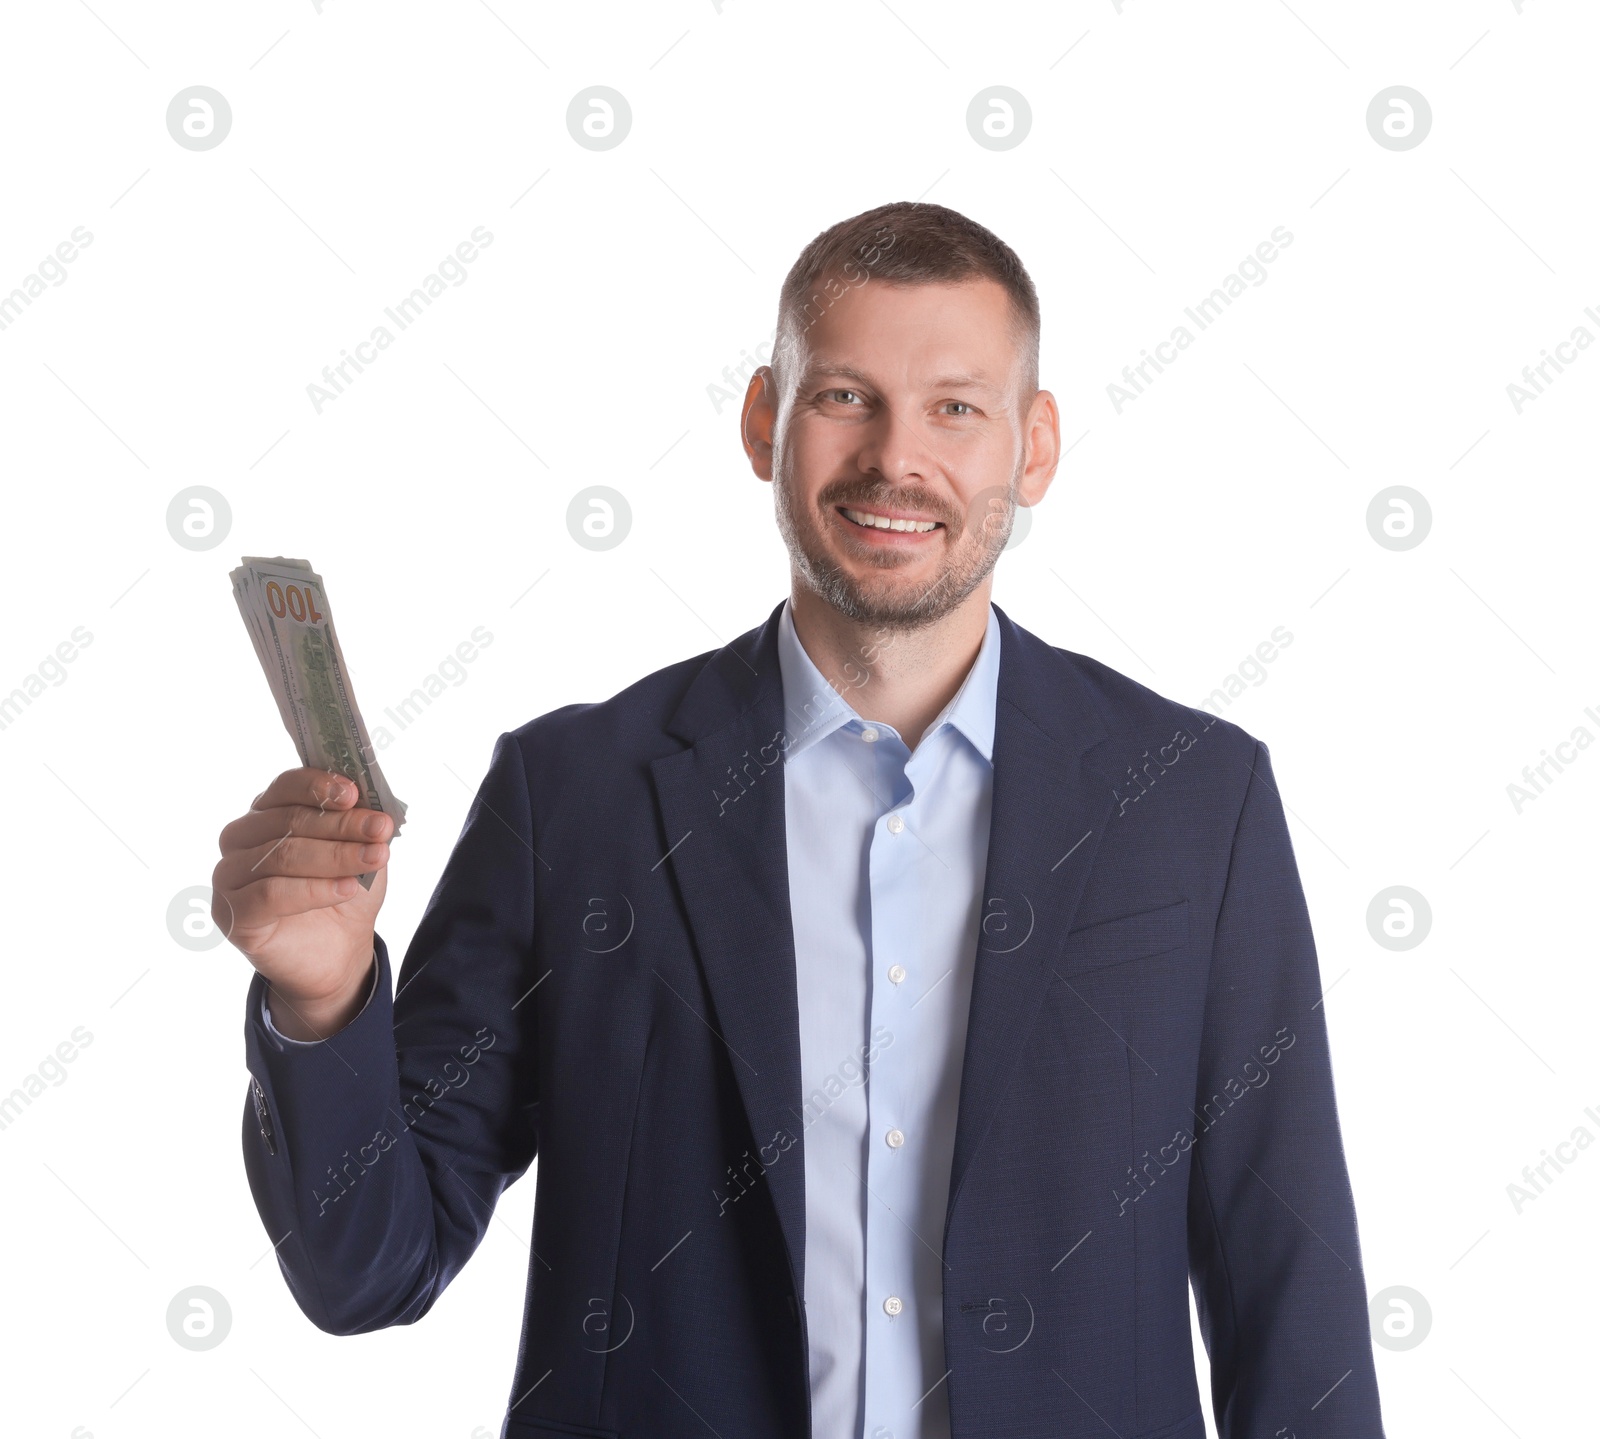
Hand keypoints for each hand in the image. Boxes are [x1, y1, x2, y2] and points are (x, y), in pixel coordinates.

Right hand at [213, 767, 392, 1040]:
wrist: (337, 953)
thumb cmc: (343, 892)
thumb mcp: (360, 850)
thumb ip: (358, 823)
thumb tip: (369, 798)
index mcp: (267, 813)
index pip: (285, 787)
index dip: (319, 786)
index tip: (354, 794)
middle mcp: (240, 839)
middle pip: (288, 821)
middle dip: (341, 824)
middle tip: (380, 830)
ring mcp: (229, 876)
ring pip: (281, 856)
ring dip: (335, 856)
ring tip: (375, 858)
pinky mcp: (231, 914)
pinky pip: (270, 894)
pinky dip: (315, 889)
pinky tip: (349, 888)